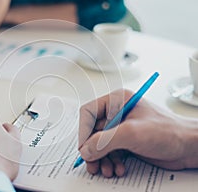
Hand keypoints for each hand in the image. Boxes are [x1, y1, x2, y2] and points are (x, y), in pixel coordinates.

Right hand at [78, 89, 193, 177]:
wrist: (188, 147)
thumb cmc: (168, 131)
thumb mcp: (132, 133)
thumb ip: (105, 141)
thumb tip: (86, 150)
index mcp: (117, 101)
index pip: (89, 113)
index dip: (83, 131)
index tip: (84, 148)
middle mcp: (117, 114)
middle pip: (93, 132)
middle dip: (93, 150)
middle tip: (92, 164)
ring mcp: (121, 128)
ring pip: (100, 144)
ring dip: (101, 159)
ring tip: (107, 169)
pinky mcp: (126, 142)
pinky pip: (110, 152)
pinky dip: (111, 162)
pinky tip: (118, 168)